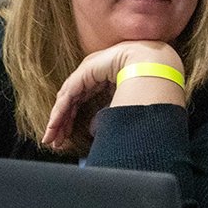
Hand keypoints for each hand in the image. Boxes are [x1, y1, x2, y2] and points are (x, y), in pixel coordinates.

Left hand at [43, 40, 183, 149]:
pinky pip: (69, 94)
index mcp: (103, 80)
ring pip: (66, 99)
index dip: (71, 120)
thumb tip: (92, 128)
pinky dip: (61, 111)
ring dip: (58, 119)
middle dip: (62, 123)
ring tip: (51, 137)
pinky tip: (56, 124)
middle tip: (54, 141)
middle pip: (71, 101)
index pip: (81, 102)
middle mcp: (92, 75)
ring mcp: (87, 72)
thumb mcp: (124, 102)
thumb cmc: (149, 81)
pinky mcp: (85, 72)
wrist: (155, 66)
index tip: (65, 138)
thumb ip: (107, 114)